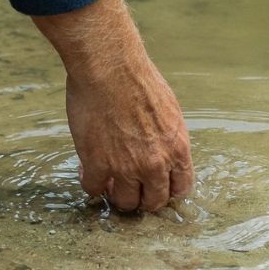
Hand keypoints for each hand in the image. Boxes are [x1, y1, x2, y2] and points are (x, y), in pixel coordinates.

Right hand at [33, 0, 193, 211]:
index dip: (167, 190)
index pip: (181, 188)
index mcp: (177, 148)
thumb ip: (167, 137)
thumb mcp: (168, 110)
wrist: (110, 66)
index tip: (155, 185)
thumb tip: (161, 150)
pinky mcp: (98, 164)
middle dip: (142, 197)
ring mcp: (126, 167)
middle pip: (153, 202)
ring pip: (125, 203)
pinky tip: (87, 170)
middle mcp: (156, 164)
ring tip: (108, 180)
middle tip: (130, 186)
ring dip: (116, 194)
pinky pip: (94, 189)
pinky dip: (91, 184)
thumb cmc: (137, 78)